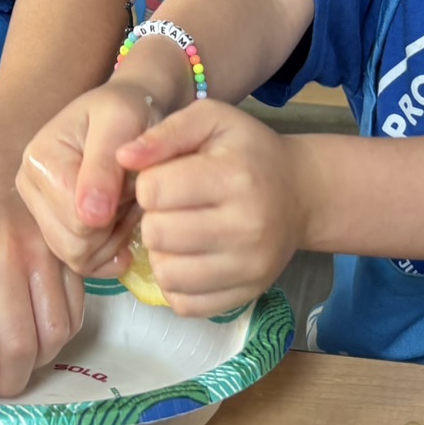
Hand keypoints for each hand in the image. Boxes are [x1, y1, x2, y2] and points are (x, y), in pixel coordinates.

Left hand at [0, 171, 84, 400]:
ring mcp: (42, 253)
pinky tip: (40, 331)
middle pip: (17, 349)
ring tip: (20, 360)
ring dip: (36, 363)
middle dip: (8, 383)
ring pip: (53, 337)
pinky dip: (59, 337)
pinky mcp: (70, 253)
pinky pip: (75, 316)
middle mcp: (0, 257)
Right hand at [15, 79, 159, 276]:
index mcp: (39, 159)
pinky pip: (83, 263)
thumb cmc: (130, 110)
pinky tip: (124, 222)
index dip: (116, 209)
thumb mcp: (123, 121)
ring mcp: (39, 211)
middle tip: (135, 192)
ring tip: (130, 202)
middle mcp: (29, 188)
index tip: (133, 177)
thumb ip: (104, 166)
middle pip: (75, 245)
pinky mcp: (54, 227)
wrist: (132, 109)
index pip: (78, 220)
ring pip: (79, 257)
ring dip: (115, 237)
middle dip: (115, 226)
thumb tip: (90, 216)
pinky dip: (110, 250)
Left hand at [117, 100, 308, 318]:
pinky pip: (185, 304)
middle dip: (153, 218)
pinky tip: (188, 258)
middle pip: (157, 234)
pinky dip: (177, 283)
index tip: (165, 177)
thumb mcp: (212, 120)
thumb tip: (123, 158)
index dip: (148, 182)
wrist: (300, 193)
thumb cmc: (249, 152)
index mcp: (234, 178)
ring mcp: (248, 267)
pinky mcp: (245, 295)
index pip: (154, 190)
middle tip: (172, 207)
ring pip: (166, 274)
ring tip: (178, 232)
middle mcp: (246, 227)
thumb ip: (166, 132)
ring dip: (162, 253)